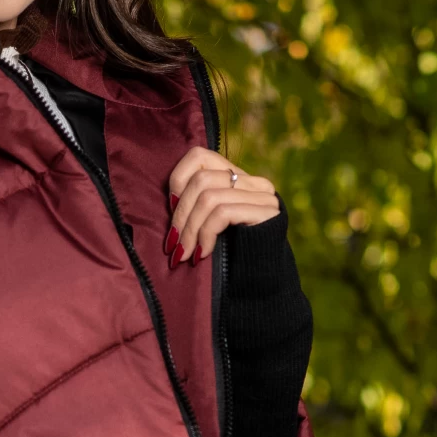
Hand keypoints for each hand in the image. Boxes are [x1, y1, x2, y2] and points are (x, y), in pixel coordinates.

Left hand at [164, 148, 279, 268]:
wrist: (264, 281)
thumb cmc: (231, 254)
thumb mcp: (209, 222)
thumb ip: (196, 204)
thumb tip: (170, 202)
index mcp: (237, 176)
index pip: (198, 155)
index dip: (177, 180)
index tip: (170, 210)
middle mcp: (253, 181)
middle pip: (200, 179)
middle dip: (180, 215)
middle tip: (173, 245)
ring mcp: (262, 195)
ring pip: (208, 197)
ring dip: (190, 230)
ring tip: (184, 254)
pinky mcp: (266, 212)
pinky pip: (222, 213)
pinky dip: (206, 235)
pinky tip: (202, 254)